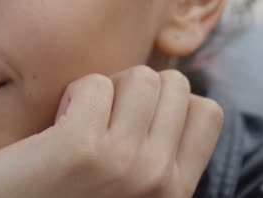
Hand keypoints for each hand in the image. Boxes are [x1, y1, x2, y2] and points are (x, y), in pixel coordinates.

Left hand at [0, 66, 223, 197]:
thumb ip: (149, 145)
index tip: (128, 120)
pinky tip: (55, 125)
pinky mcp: (81, 149)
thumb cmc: (59, 192)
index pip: (206, 111)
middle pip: (175, 85)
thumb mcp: (122, 179)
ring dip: (104, 89)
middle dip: (133, 89)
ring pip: (141, 77)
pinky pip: (94, 84)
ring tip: (77, 122)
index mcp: (174, 189)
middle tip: (98, 120)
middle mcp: (159, 180)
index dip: (165, 101)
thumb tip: (159, 84)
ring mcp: (125, 164)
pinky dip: (73, 93)